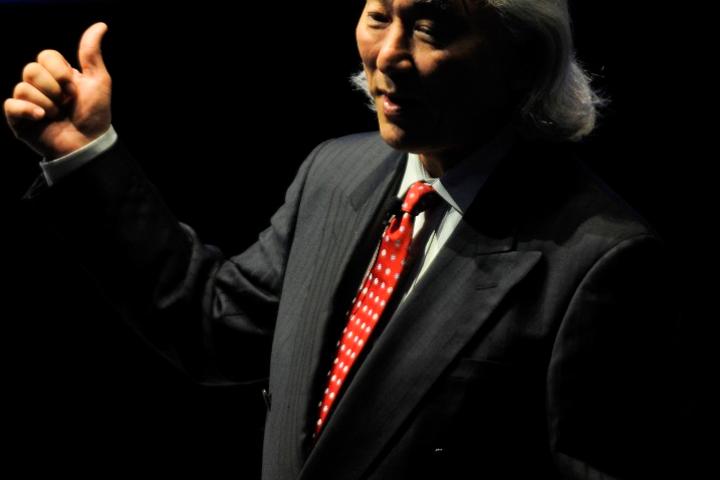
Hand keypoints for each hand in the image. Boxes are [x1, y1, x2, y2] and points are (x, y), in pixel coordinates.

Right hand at [4, 22, 111, 158]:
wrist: (89, 144)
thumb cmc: (95, 114)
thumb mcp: (98, 81)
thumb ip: (92, 53)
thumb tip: (100, 25)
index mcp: (57, 74)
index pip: (45, 55)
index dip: (58, 70)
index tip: (73, 86)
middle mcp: (40, 85)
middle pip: (31, 70)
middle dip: (54, 89)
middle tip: (67, 104)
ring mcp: (28, 101)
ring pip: (23, 87)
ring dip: (47, 103)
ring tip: (58, 115)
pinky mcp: (18, 118)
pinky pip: (12, 104)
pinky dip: (29, 110)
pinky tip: (43, 119)